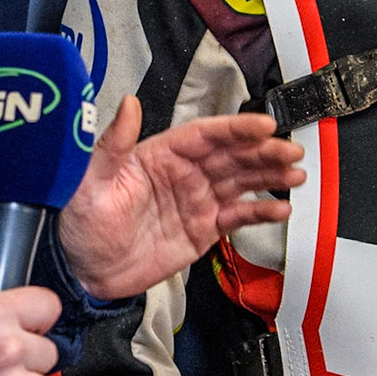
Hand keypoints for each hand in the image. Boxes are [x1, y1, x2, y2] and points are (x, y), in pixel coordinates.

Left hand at [57, 96, 304, 299]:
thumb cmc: (80, 221)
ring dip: (270, 176)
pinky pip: (237, 217)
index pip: (205, 135)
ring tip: (296, 175)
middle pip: (232, 156)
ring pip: (241, 182)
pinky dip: (261, 212)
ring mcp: (196, 201)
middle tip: (290, 152)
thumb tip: (128, 105)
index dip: (235, 129)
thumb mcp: (89, 180)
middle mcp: (184, 174)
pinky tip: (281, 208)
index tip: (263, 126)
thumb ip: (113, 143)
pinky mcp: (203, 230)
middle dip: (264, 152)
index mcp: (160, 155)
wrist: (83, 270)